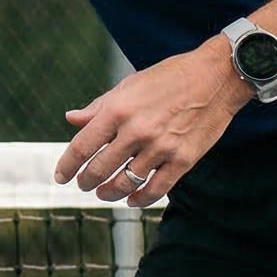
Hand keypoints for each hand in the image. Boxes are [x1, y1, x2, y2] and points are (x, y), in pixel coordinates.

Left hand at [55, 40, 249, 206]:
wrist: (216, 77)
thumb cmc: (169, 77)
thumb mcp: (128, 85)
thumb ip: (98, 106)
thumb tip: (71, 119)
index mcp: (118, 109)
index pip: (82, 146)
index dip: (67, 165)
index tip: (60, 176)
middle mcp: (136, 131)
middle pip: (100, 168)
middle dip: (86, 181)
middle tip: (83, 185)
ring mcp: (161, 147)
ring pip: (125, 183)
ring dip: (109, 193)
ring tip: (104, 193)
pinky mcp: (183, 160)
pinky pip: (156, 189)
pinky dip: (140, 199)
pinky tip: (131, 200)